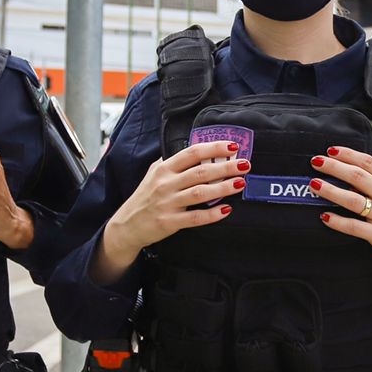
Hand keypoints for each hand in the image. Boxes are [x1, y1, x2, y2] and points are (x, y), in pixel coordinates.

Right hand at [92, 140, 248, 283]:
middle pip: (200, 171)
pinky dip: (211, 214)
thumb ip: (173, 162)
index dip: (213, 148)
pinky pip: (194, 217)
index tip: (233, 147)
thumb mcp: (154, 173)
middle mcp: (166, 183)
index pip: (192, 153)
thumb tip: (197, 150)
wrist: (127, 225)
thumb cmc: (145, 197)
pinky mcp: (169, 222)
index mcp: (164, 168)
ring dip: (222, 187)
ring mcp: (167, 203)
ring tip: (240, 183)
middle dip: (225, 167)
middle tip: (245, 164)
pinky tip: (226, 209)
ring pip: (200, 193)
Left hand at [310, 146, 371, 293]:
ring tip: (314, 184)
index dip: (349, 154)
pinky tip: (324, 216)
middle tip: (316, 162)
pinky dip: (337, 221)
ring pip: (352, 200)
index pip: (369, 163)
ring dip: (330, 191)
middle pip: (357, 176)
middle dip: (334, 167)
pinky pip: (354, 227)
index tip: (332, 150)